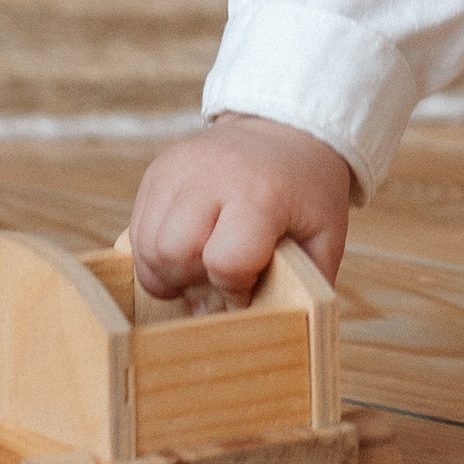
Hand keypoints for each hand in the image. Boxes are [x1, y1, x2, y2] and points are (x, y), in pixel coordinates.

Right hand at [128, 113, 355, 303]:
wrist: (284, 129)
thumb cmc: (306, 191)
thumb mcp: (325, 236)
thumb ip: (307, 285)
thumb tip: (275, 334)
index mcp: (260, 193)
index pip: (225, 260)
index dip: (234, 289)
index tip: (249, 286)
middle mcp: (211, 175)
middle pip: (174, 254)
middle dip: (194, 282)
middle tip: (219, 279)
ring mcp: (177, 170)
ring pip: (147, 247)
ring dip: (169, 273)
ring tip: (201, 267)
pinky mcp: (156, 172)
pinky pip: (137, 232)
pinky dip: (155, 254)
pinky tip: (186, 249)